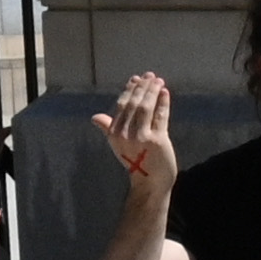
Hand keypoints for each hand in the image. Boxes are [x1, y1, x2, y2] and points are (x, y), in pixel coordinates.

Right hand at [107, 70, 176, 205]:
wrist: (150, 183)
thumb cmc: (136, 162)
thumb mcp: (119, 145)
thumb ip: (109, 128)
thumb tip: (95, 117)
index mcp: (114, 133)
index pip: (122, 105)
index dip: (129, 90)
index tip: (136, 79)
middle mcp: (125, 134)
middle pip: (134, 104)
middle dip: (143, 87)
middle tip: (150, 76)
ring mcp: (141, 137)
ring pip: (146, 107)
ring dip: (153, 91)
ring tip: (158, 81)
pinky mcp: (157, 140)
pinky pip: (160, 117)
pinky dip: (163, 103)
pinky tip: (165, 93)